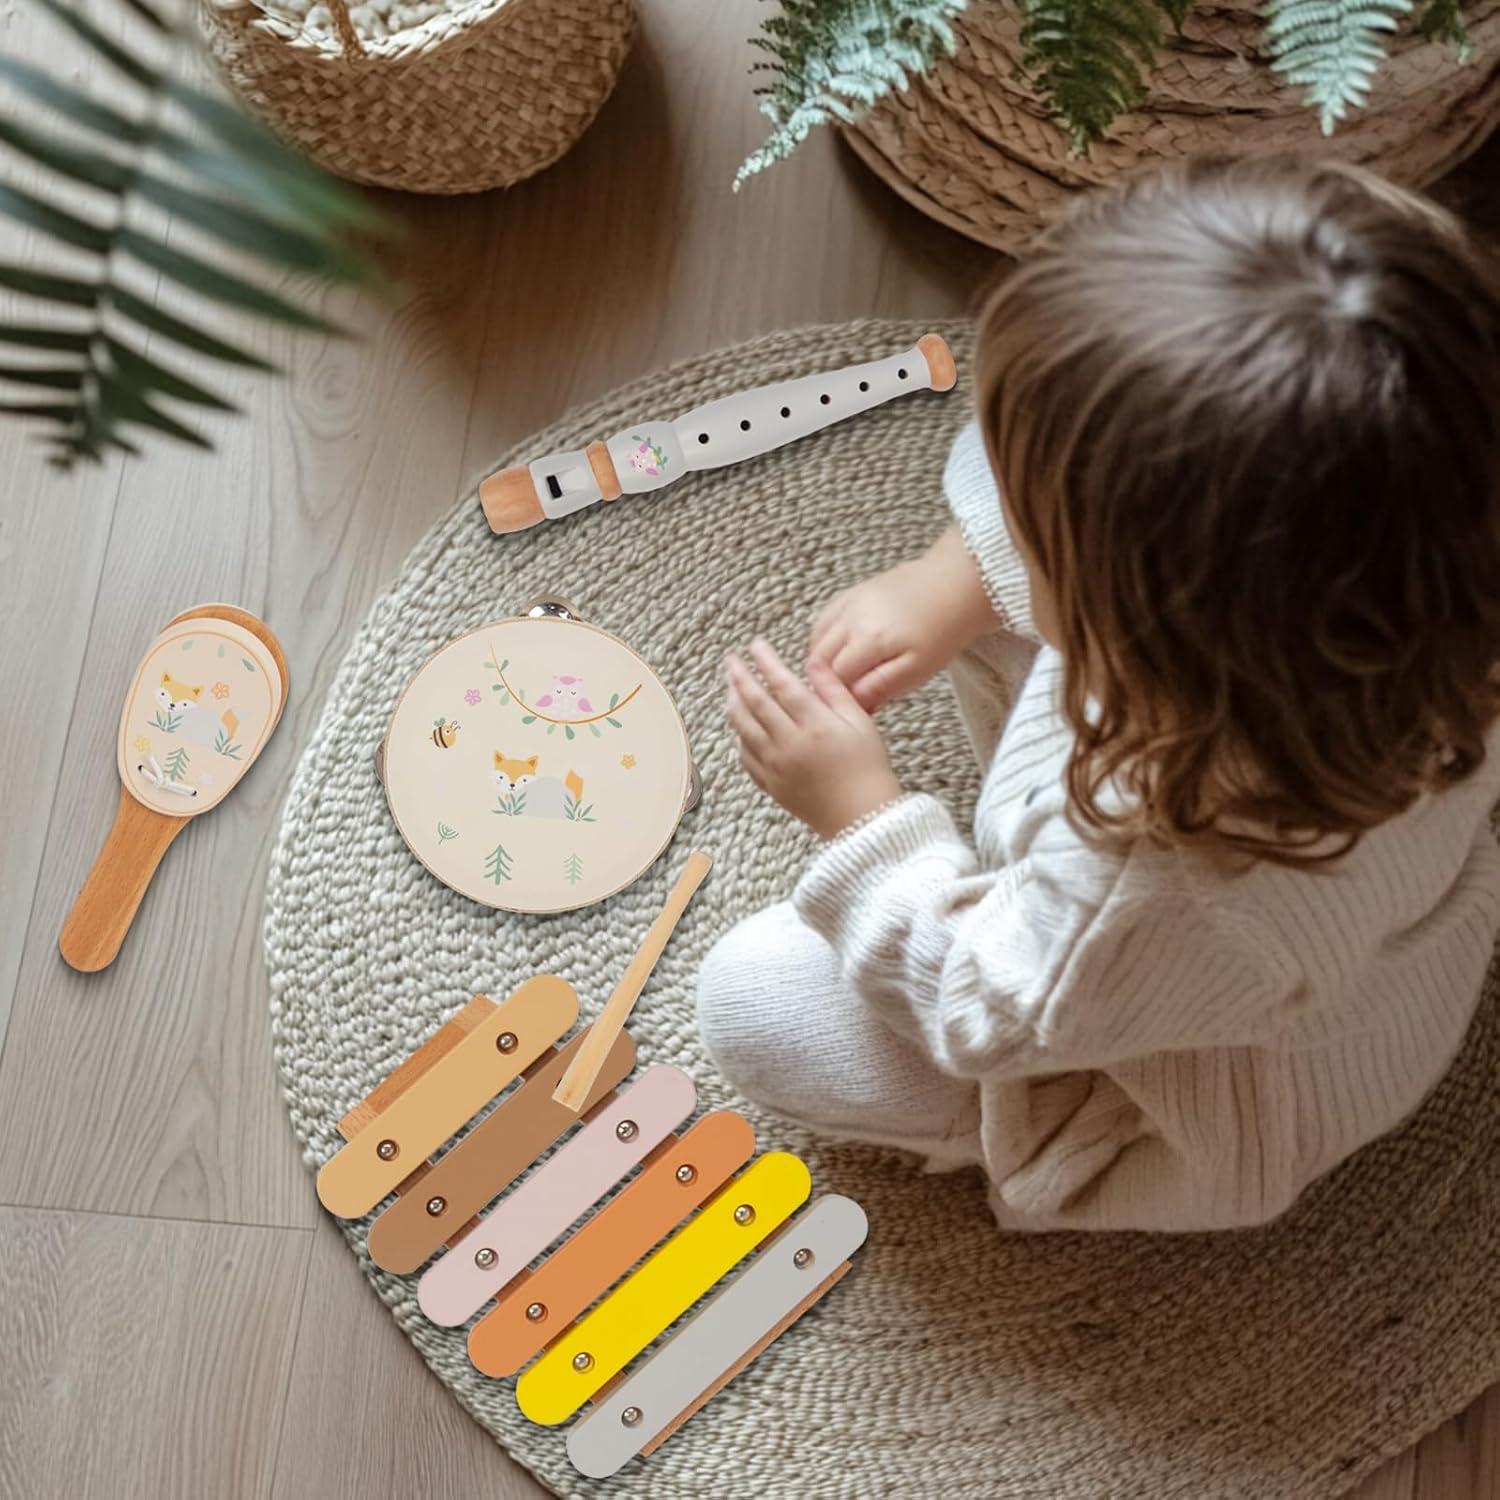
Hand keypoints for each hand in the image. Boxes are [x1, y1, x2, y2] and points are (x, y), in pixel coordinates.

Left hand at [725, 639, 902, 839]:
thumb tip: (813, 662)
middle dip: (740, 677)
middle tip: (731, 660)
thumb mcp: (860, 722)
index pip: (782, 684)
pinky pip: (746, 757)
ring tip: (729, 688)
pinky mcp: (771, 786)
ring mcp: (776, 766)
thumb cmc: (868, 768)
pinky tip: (740, 727)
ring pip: (744, 729)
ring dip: (733, 704)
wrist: (863, 819)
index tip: (756, 645)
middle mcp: (790, 744)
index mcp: (815, 725)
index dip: (766, 661)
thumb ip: (833, 690)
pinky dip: (740, 738)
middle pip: (755, 703)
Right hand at [807, 524, 997, 710]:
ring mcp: (848, 602)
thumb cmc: (943, 630)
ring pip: (816, 640)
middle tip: (846, 696)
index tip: (851, 709)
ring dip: (822, 662)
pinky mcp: (851, 593)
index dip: (839, 698)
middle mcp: (851, 618)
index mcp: (868, 639)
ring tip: (844, 676)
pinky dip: (823, 639)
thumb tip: (854, 705)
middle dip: (826, 681)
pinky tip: (839, 652)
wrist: (956, 585)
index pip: (834, 678)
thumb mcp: (918, 669)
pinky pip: (823, 620)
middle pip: (818, 659)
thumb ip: (881, 687)